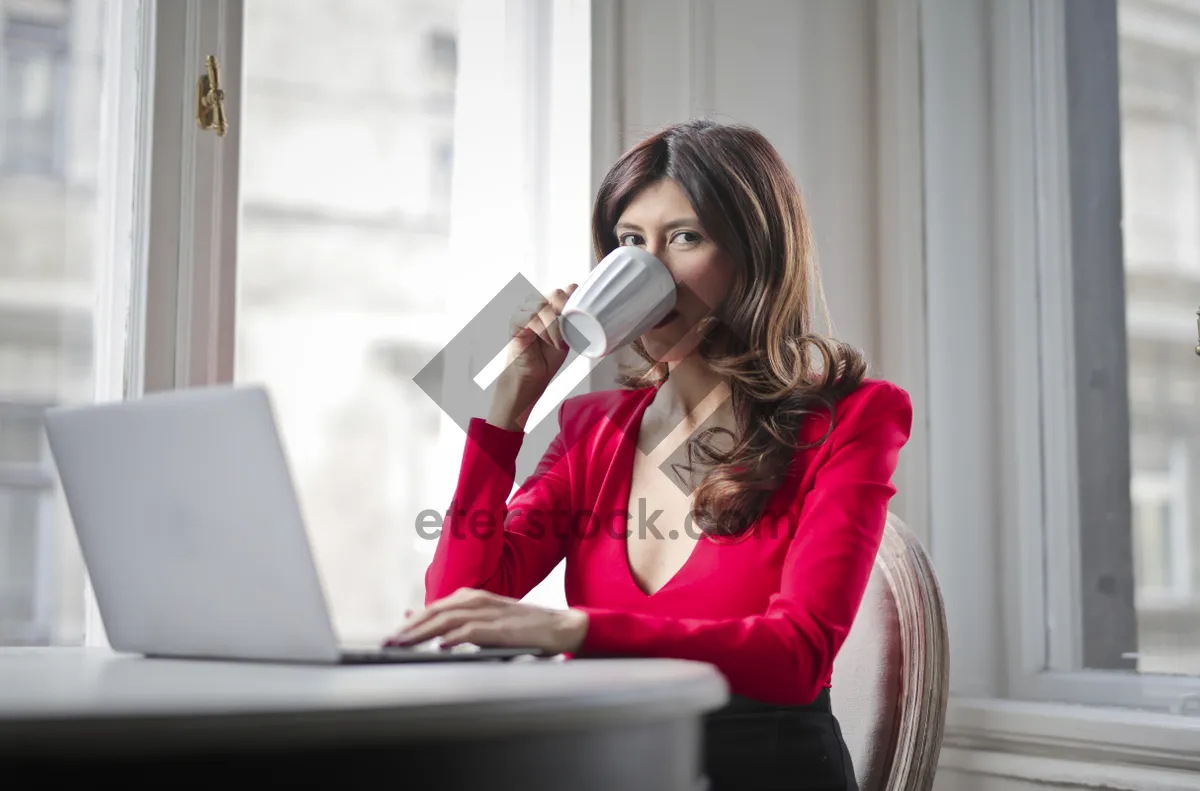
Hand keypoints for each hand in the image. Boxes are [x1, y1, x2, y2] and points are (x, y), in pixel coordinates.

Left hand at [384, 588, 588, 655]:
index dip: (409, 625)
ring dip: (423, 633)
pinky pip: (473, 630)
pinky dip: (455, 637)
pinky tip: (441, 645)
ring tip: (405, 645)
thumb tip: (415, 619)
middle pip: (435, 613)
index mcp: (470, 597)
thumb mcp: (483, 621)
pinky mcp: (502, 627)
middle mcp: (477, 600)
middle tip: (388, 644)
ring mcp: (489, 611)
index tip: (390, 640)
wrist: (559, 627)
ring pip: (448, 620)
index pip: (432, 610)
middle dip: (409, 630)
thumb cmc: (520, 627)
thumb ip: (453, 621)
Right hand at [488, 284, 577, 431]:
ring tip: (558, 343)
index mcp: (547, 305)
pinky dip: (544, 330)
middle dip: (567, 311)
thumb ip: (571, 317)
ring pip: (543, 305)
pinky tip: (549, 342)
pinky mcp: (515, 322)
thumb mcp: (566, 335)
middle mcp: (534, 305)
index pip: (563, 291)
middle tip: (570, 329)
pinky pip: (531, 317)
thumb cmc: (547, 358)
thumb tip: (579, 293)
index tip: (582, 312)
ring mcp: (523, 312)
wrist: (532, 378)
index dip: (574, 298)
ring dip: (555, 325)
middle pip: (554, 294)